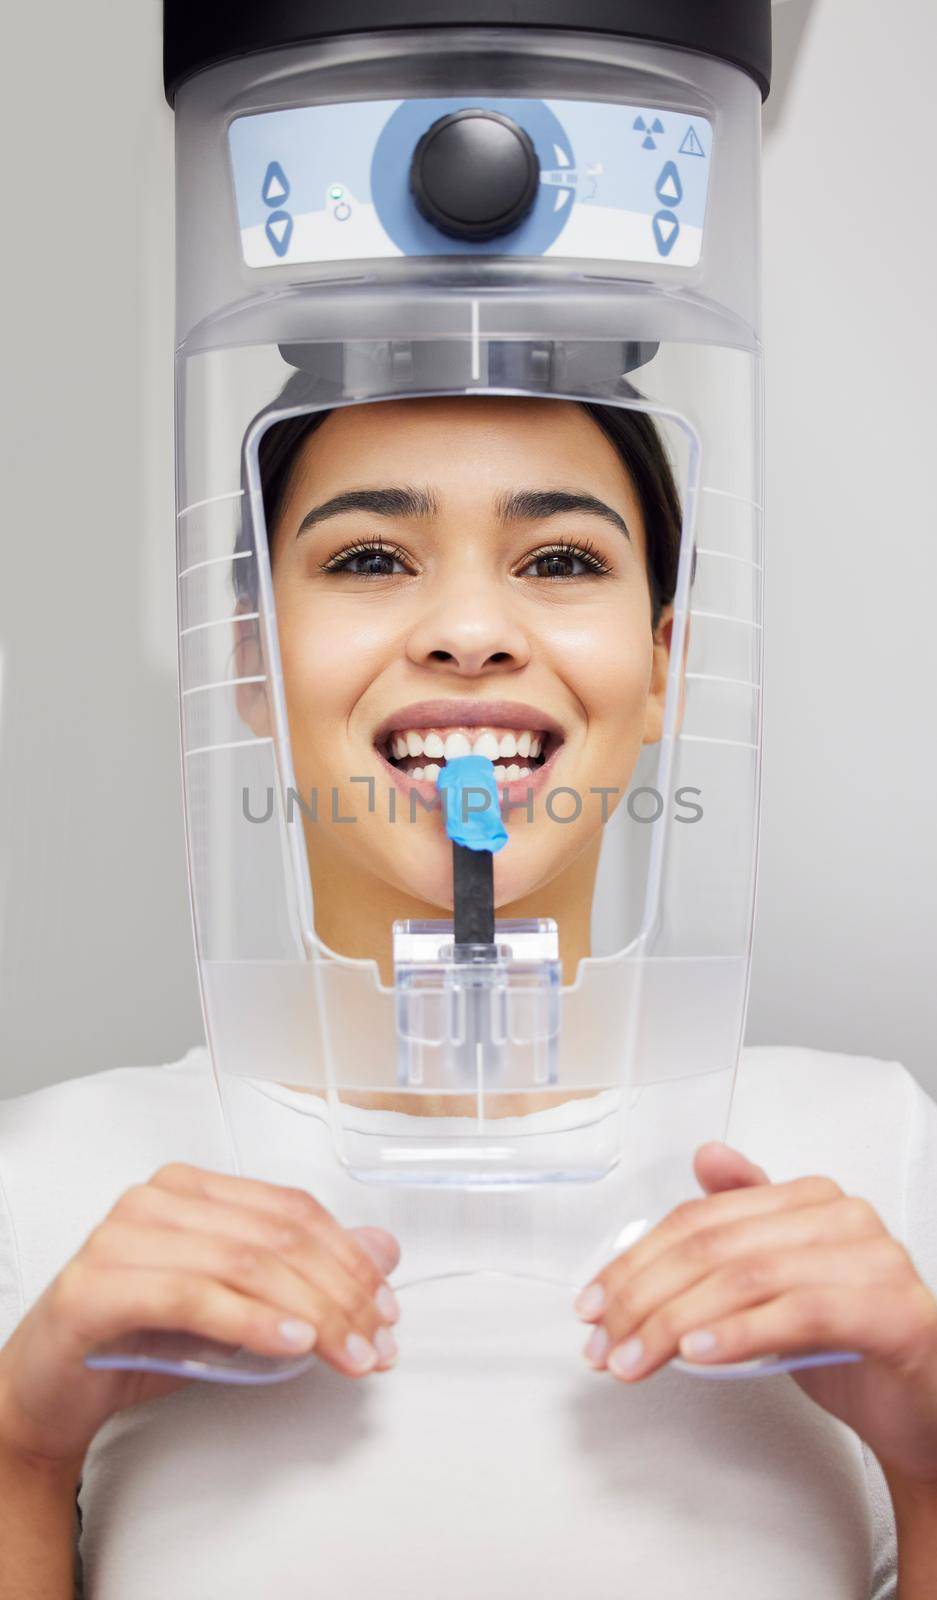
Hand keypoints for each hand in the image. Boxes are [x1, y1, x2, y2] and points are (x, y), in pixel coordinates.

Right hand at [0, 1163, 400, 1470]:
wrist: (47, 1393)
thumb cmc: (138, 1343)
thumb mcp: (238, 1308)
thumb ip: (303, 1276)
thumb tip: (383, 1248)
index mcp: (192, 1189)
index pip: (292, 1209)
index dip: (349, 1257)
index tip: (386, 1309)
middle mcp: (156, 1200)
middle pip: (276, 1237)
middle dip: (340, 1293)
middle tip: (376, 1342)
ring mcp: (122, 1236)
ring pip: (243, 1263)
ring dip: (310, 1313)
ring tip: (347, 1352)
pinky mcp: (96, 1286)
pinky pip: (192, 1296)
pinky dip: (251, 1321)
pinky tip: (292, 1343)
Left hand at [574, 1144, 936, 1486]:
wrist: (922, 1412)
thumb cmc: (848, 1347)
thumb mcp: (776, 1285)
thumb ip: (738, 1228)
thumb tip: (705, 1155)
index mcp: (807, 1198)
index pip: (700, 1220)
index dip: (636, 1261)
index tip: (593, 1304)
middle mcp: (842, 1216)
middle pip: (715, 1248)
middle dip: (643, 1298)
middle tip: (603, 1344)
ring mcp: (873, 1258)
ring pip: (748, 1279)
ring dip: (675, 1325)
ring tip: (634, 1360)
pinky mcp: (894, 1310)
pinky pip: (800, 1312)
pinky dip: (740, 1334)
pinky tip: (697, 1356)